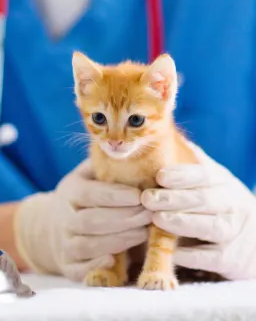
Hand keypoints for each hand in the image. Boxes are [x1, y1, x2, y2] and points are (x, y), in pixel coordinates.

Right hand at [14, 159, 150, 281]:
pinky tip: (116, 260)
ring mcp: (64, 244)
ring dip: (119, 240)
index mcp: (69, 192)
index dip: (115, 196)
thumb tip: (131, 151)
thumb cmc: (83, 197)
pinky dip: (97, 266)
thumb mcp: (87, 176)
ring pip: (89, 245)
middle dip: (123, 219)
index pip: (90, 194)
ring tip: (144, 233)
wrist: (52, 227)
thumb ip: (104, 165)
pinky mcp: (68, 266)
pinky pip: (81, 270)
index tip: (140, 195)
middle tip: (150, 214)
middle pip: (91, 221)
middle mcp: (63, 218)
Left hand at [141, 141, 255, 279]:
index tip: (159, 175)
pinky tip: (172, 250)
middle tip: (147, 198)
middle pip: (204, 200)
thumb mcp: (207, 179)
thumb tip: (161, 135)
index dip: (182, 175)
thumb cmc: (216, 202)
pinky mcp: (230, 258)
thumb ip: (188, 160)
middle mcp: (231, 204)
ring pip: (210, 226)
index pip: (203, 175)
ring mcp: (233, 232)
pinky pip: (211, 257)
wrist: (251, 238)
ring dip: (182, 223)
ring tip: (157, 219)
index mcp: (221, 182)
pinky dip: (192, 254)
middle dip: (174, 199)